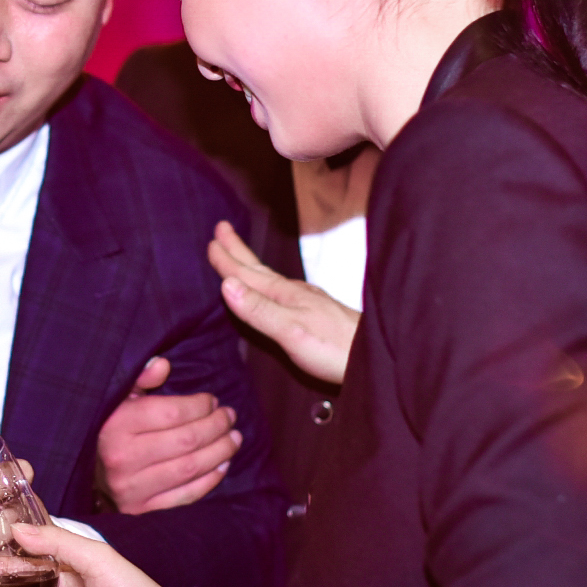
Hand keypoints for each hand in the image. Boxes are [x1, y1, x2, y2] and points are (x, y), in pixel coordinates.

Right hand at [97, 356, 239, 512]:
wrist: (87, 474)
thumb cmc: (110, 429)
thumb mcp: (119, 399)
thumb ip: (140, 379)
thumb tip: (163, 364)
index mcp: (114, 426)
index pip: (171, 413)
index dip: (199, 405)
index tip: (212, 401)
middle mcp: (120, 458)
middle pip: (186, 441)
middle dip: (216, 426)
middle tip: (229, 417)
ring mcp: (131, 488)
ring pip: (190, 467)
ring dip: (220, 451)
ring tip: (234, 438)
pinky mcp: (141, 510)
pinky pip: (186, 496)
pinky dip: (211, 479)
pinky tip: (223, 464)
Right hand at [207, 221, 360, 384]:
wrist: (376, 358)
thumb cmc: (333, 348)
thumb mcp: (291, 330)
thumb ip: (258, 310)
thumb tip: (226, 284)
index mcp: (285, 294)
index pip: (248, 274)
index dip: (228, 260)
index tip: (211, 241)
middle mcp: (295, 293)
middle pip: (259, 269)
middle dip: (238, 250)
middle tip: (222, 229)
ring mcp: (307, 302)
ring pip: (270, 279)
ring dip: (251, 266)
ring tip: (240, 258)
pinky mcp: (315, 315)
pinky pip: (280, 292)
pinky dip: (266, 285)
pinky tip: (270, 291)